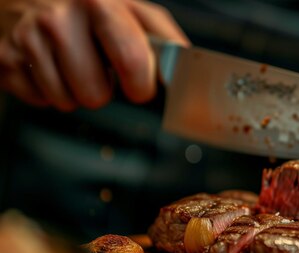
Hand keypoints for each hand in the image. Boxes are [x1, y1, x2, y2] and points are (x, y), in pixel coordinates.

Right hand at [0, 0, 188, 110]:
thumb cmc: (88, 8)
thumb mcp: (129, 8)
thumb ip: (162, 36)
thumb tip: (187, 68)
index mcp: (100, 2)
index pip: (131, 60)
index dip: (140, 85)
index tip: (140, 87)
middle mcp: (59, 18)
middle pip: (95, 95)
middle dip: (105, 93)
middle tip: (101, 73)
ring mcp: (27, 38)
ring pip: (68, 102)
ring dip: (76, 92)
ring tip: (73, 65)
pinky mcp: (4, 59)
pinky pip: (40, 101)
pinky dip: (48, 91)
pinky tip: (49, 66)